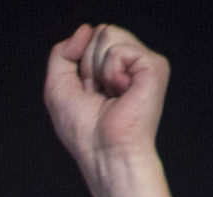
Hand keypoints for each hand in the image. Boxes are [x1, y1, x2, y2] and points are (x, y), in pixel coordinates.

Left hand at [44, 24, 168, 176]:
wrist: (104, 152)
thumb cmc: (84, 130)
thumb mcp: (58, 86)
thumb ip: (62, 53)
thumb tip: (85, 29)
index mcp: (113, 65)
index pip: (91, 36)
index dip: (79, 64)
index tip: (87, 92)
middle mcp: (131, 61)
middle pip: (100, 31)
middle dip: (88, 66)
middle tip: (99, 95)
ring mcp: (144, 62)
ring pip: (108, 34)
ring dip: (98, 70)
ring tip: (111, 94)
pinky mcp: (155, 65)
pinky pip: (118, 50)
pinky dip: (111, 73)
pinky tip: (122, 93)